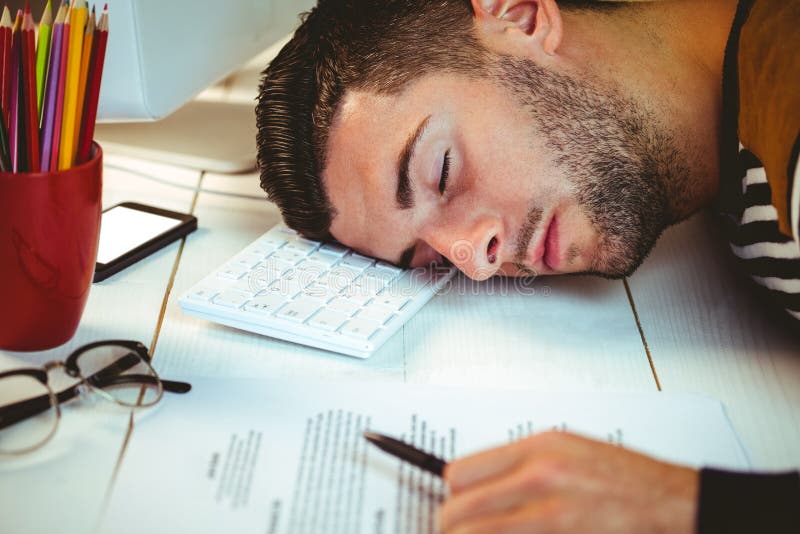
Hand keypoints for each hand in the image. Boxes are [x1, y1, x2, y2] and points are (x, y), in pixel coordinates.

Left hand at [440, 431, 698, 532]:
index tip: (455, 502)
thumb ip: (523, 462)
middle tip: (455, 529)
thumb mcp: (570, 450)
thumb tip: (482, 479)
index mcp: (539, 448)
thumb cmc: (629, 479)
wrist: (675, 505)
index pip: (461, 472)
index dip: (454, 492)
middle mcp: (540, 479)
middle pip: (459, 510)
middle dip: (452, 525)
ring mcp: (551, 517)